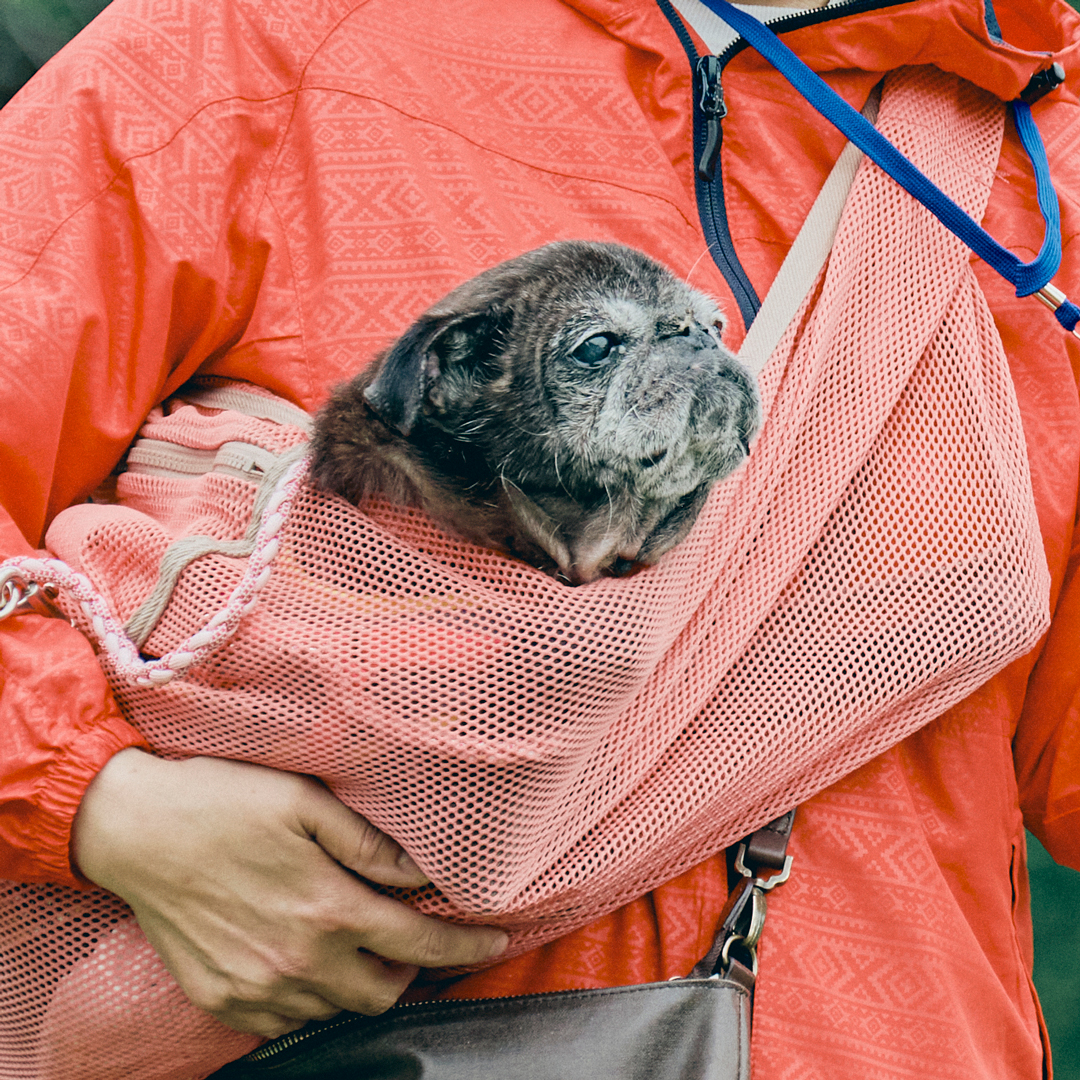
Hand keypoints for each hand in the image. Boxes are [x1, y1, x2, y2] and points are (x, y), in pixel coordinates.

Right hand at [71, 750, 507, 1038]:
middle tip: (414, 938)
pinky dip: (311, 998)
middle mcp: (297, 961)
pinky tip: (310, 961)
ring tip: (360, 944)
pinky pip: (286, 1021)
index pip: (419, 945)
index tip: (495, 941)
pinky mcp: (221, 998)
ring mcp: (256, 988)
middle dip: (412, 971)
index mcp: (327, 909)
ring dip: (360, 982)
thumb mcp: (304, 801)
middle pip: (384, 993)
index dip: (466, 946)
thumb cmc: (222, 802)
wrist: (135, 829)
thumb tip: (421, 874)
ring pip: (336, 1010)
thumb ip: (368, 843)